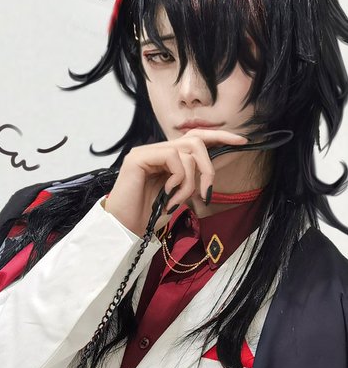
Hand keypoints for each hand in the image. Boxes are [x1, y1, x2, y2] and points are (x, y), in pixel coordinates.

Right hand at [104, 129, 247, 236]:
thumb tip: (211, 173)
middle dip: (208, 168)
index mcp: (166, 158)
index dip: (220, 136)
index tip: (242, 141)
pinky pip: (172, 156)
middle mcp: (156, 151)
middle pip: (196, 141)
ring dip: (191, 181)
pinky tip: (168, 195)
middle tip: (206, 194)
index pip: (196, 137)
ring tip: (178, 201)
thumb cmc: (149, 217)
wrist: (125, 230)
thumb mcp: (178, 197)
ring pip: (186, 150)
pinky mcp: (138, 158)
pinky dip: (178, 178)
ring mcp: (146, 152)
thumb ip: (191, 181)